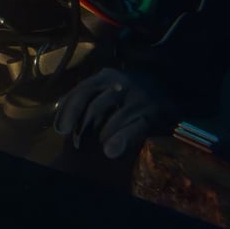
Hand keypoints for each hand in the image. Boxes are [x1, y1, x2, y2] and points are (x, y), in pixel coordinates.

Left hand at [53, 68, 175, 158]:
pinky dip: (120, 140)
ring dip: (100, 137)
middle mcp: (119, 84)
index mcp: (104, 76)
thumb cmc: (129, 90)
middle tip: (77, 144)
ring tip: (96, 148)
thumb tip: (61, 112)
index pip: (81, 91)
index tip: (60, 129)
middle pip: (94, 107)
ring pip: (112, 120)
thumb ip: (86, 96)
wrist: (169, 85)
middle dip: (82, 128)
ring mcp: (137, 98)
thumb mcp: (107, 86)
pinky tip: (110, 152)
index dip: (68, 111)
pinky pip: (134, 129)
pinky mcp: (152, 114)